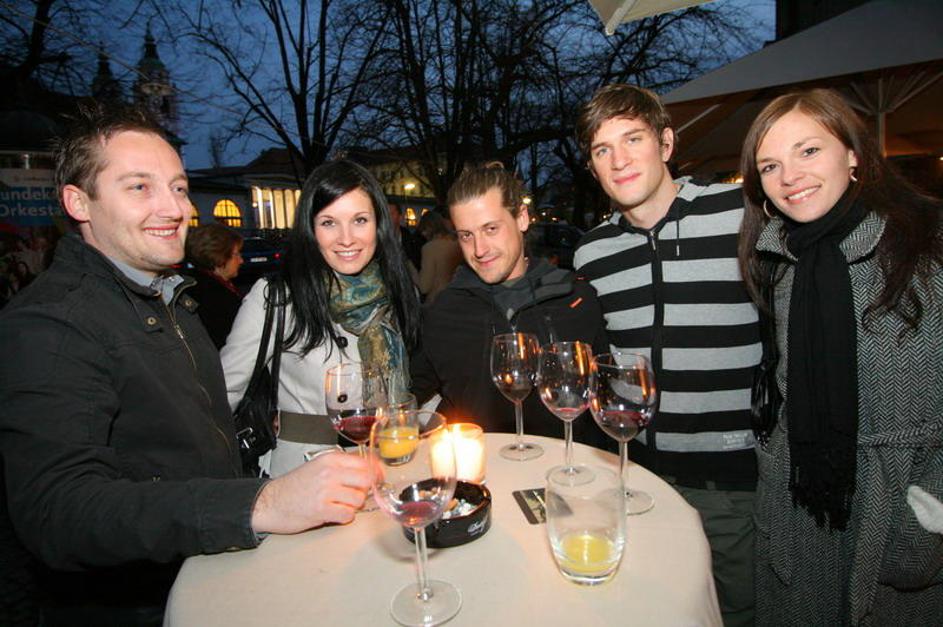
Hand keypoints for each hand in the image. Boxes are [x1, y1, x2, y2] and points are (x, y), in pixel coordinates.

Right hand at [251, 451, 370, 534]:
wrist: (270, 502)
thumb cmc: (294, 486)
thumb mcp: (317, 466)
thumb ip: (342, 467)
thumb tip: (369, 469)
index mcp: (330, 460)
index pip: (365, 462)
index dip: (375, 472)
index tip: (378, 478)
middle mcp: (329, 473)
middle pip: (366, 479)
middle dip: (366, 489)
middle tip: (358, 494)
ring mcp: (326, 491)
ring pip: (359, 498)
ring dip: (354, 505)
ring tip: (341, 504)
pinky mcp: (321, 510)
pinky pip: (348, 515)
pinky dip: (345, 517)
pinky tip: (335, 513)